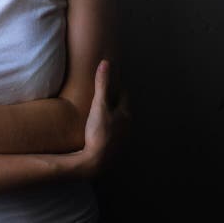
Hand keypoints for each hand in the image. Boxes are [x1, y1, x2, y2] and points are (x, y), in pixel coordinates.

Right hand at [73, 59, 130, 178]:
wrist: (96, 160)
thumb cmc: (99, 132)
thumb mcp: (98, 105)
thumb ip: (102, 84)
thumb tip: (105, 63)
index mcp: (126, 114)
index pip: (123, 94)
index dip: (117, 86)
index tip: (110, 79)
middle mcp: (127, 126)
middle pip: (122, 108)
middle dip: (114, 100)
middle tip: (104, 92)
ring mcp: (121, 138)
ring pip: (117, 121)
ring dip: (111, 115)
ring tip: (100, 109)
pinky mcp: (114, 147)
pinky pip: (112, 132)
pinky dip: (107, 126)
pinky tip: (97, 128)